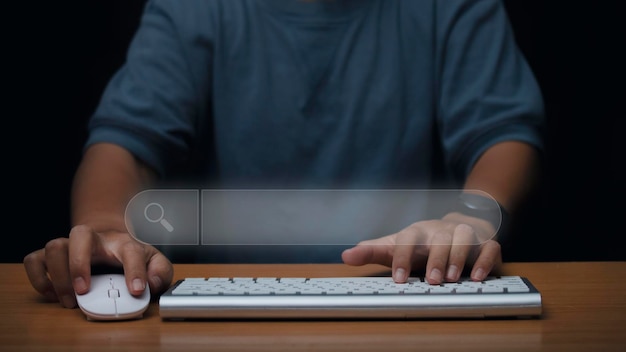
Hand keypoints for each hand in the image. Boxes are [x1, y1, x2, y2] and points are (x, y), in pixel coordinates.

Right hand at [23, 225, 173, 307]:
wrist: (108, 240)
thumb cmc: (129, 255)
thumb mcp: (153, 261)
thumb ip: (160, 272)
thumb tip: (151, 283)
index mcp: (122, 242)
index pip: (130, 250)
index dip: (135, 270)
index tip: (138, 290)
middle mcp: (94, 239)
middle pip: (80, 234)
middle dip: (79, 263)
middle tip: (84, 290)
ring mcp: (70, 245)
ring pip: (54, 246)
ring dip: (58, 275)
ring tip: (70, 299)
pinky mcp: (51, 256)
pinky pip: (34, 259)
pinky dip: (39, 277)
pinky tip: (52, 293)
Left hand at [341, 214, 501, 283]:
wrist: (462, 223)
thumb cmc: (424, 241)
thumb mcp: (398, 245)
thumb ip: (374, 252)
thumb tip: (345, 256)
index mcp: (418, 231)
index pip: (407, 238)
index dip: (401, 256)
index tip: (398, 279)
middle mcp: (441, 230)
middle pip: (437, 238)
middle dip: (434, 259)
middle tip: (430, 281)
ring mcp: (465, 234)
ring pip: (464, 238)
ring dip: (458, 256)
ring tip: (452, 278)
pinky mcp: (486, 242)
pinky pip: (490, 247)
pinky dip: (485, 260)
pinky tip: (477, 277)